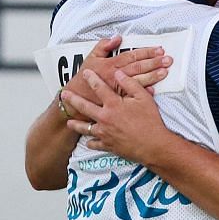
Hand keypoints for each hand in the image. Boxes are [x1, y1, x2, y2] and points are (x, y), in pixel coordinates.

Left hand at [59, 67, 187, 172]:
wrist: (153, 146)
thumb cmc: (151, 122)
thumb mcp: (144, 98)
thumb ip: (130, 84)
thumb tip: (119, 73)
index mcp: (113, 104)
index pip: (99, 88)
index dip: (92, 79)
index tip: (86, 73)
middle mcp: (105, 118)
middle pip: (84, 107)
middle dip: (73, 100)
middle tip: (65, 95)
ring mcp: (105, 133)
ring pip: (85, 128)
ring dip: (76, 124)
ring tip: (69, 122)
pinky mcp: (108, 145)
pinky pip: (95, 144)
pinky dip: (91, 142)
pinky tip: (88, 141)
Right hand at [60, 35, 171, 112]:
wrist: (76, 99)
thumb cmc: (84, 78)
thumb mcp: (91, 58)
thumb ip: (104, 46)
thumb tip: (117, 38)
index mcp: (110, 64)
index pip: (132, 55)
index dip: (146, 52)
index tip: (159, 49)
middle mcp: (115, 76)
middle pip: (138, 67)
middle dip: (154, 63)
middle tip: (168, 60)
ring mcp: (117, 90)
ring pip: (138, 81)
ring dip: (153, 76)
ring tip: (165, 72)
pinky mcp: (118, 101)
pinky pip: (132, 97)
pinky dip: (143, 93)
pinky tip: (154, 90)